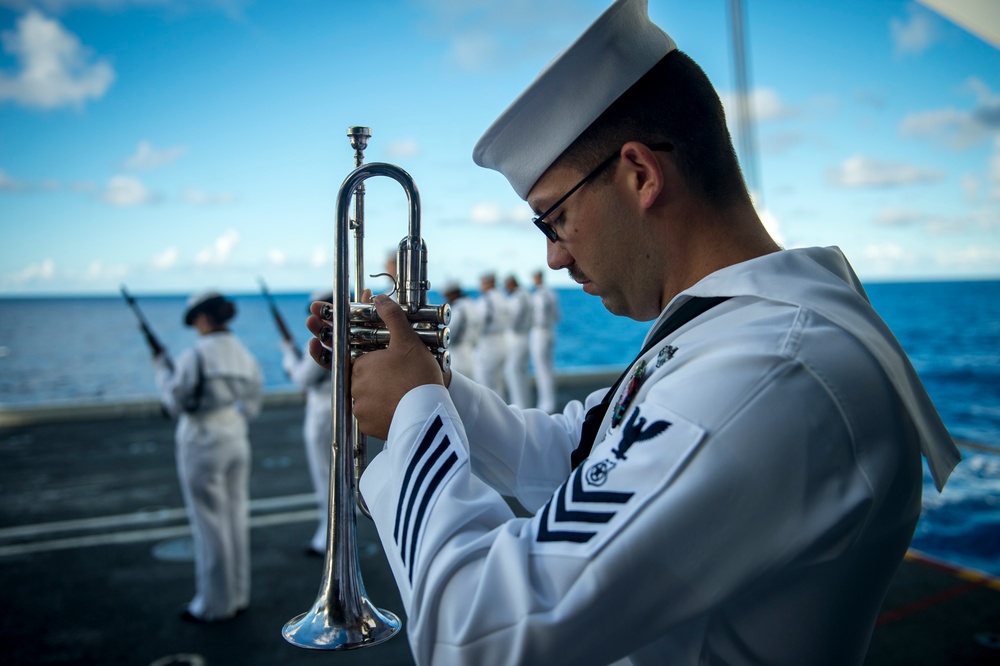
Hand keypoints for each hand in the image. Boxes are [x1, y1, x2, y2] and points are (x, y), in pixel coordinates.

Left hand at [305, 291, 444, 439]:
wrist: (427, 413)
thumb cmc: (418, 375)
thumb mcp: (408, 340)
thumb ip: (392, 316)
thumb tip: (378, 297)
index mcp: (360, 365)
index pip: (364, 360)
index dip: (380, 361)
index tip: (396, 366)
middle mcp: (354, 387)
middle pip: (365, 379)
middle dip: (380, 379)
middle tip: (403, 380)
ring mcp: (360, 408)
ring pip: (368, 398)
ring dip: (381, 396)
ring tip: (403, 395)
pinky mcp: (367, 426)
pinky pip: (372, 417)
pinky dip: (383, 412)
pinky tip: (398, 407)